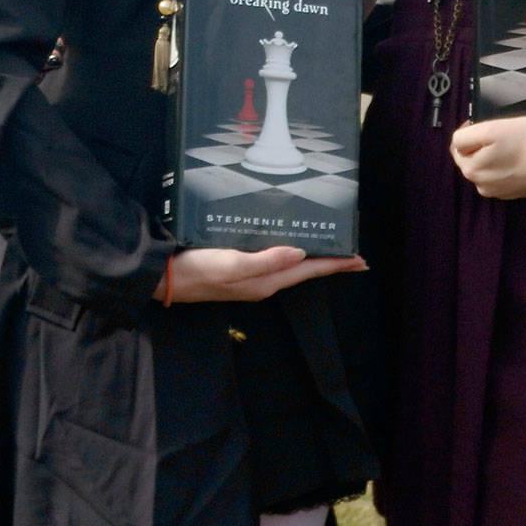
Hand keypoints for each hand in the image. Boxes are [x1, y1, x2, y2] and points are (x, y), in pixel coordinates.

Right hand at [155, 246, 367, 302]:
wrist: (164, 279)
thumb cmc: (198, 271)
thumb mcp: (233, 265)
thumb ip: (267, 260)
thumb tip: (302, 253)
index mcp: (267, 280)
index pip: (310, 270)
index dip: (336, 264)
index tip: (361, 260)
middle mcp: (263, 281)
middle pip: (305, 269)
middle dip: (331, 262)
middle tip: (354, 254)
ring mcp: (251, 277)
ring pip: (291, 266)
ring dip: (313, 258)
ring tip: (331, 249)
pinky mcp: (238, 269)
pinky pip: (274, 260)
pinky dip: (290, 252)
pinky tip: (290, 244)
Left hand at [448, 116, 525, 198]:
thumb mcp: (490, 129)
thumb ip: (466, 137)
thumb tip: (459, 143)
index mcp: (471, 170)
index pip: (458, 147)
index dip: (468, 131)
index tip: (482, 122)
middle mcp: (482, 186)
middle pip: (473, 160)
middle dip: (481, 146)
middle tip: (502, 134)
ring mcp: (500, 192)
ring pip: (489, 170)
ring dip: (494, 158)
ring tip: (513, 146)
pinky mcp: (517, 194)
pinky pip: (504, 177)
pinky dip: (508, 167)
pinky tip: (522, 158)